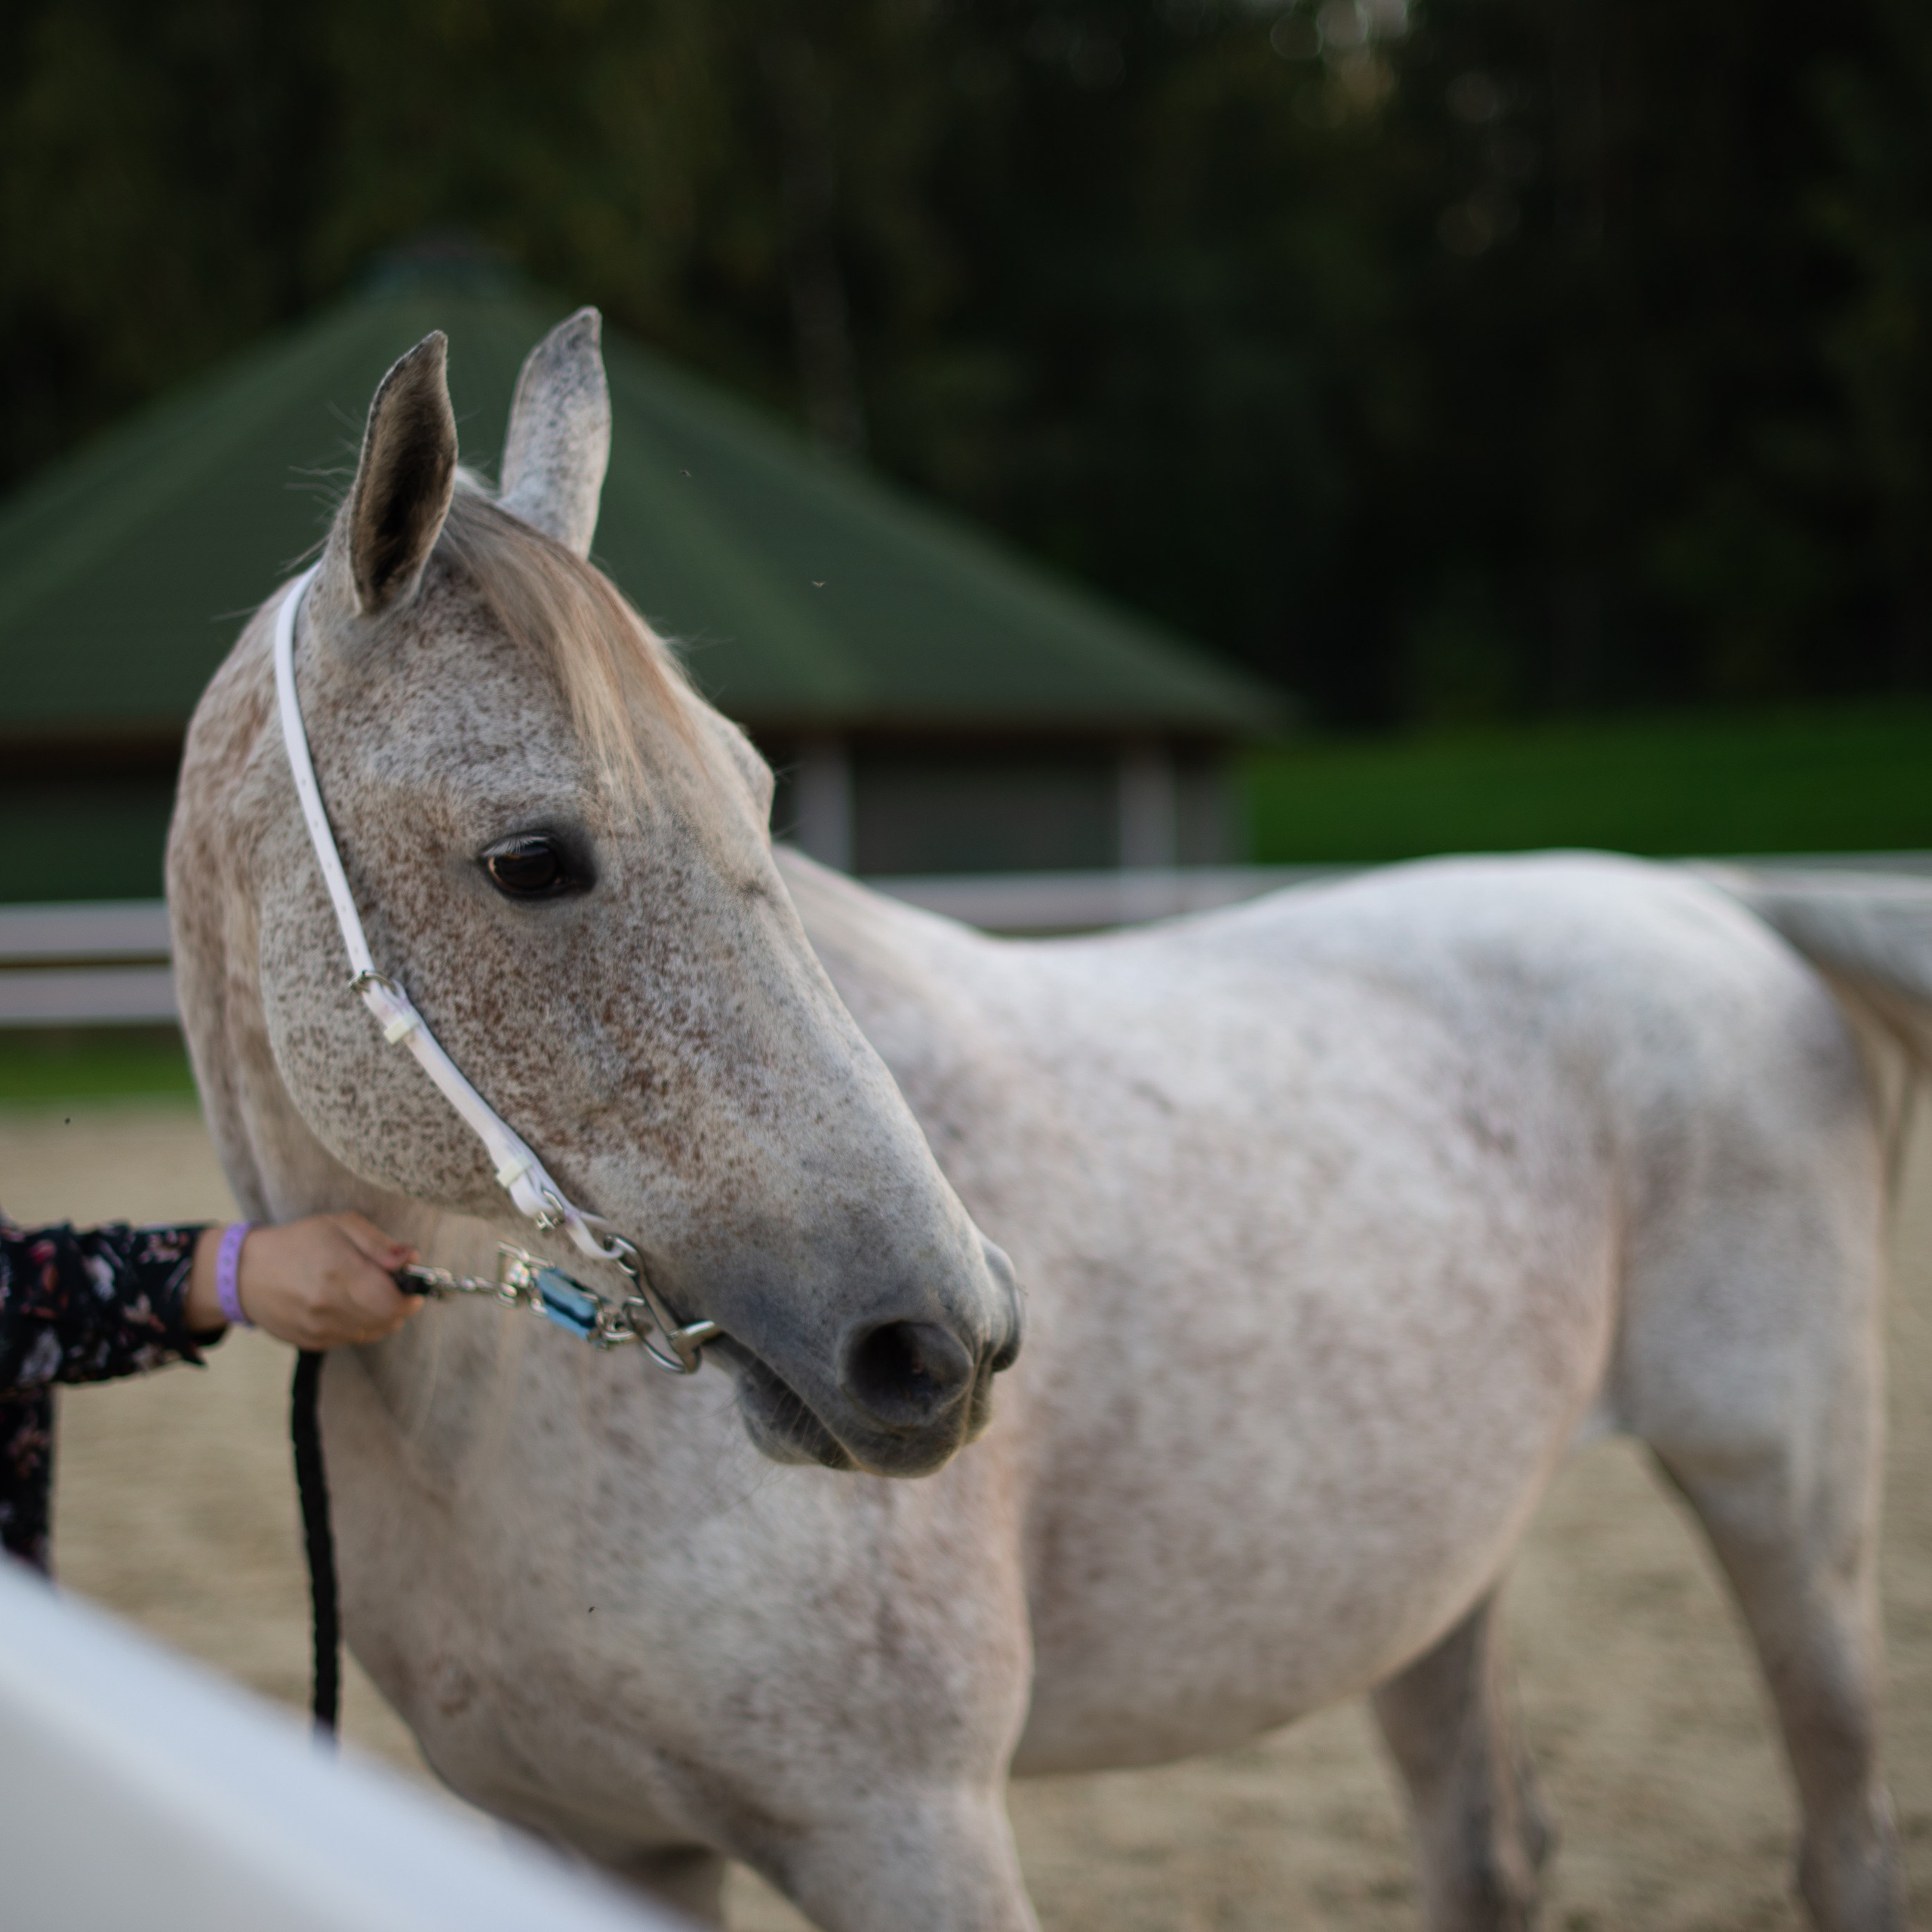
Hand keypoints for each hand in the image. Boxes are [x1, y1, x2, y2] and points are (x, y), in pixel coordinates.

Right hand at [187, 1214, 423, 1348]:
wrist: (244, 1272)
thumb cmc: (297, 1242)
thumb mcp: (340, 1225)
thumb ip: (379, 1244)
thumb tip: (411, 1259)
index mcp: (340, 1272)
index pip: (393, 1301)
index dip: (411, 1297)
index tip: (414, 1288)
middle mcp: (329, 1305)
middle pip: (387, 1321)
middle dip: (399, 1307)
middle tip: (395, 1290)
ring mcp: (318, 1327)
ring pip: (371, 1333)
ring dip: (380, 1318)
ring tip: (369, 1295)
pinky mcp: (309, 1342)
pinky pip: (349, 1339)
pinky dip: (358, 1326)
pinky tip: (346, 1306)